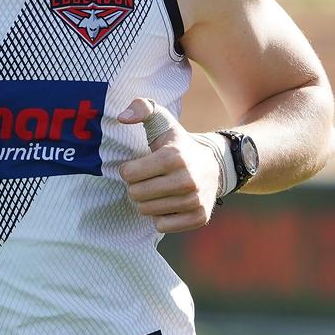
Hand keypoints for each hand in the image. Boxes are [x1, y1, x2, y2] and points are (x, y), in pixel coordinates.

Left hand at [117, 97, 220, 232]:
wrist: (213, 164)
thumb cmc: (178, 143)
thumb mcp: (161, 120)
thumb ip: (141, 108)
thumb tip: (122, 117)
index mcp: (174, 156)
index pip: (129, 174)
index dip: (127, 170)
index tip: (137, 166)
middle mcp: (186, 179)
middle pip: (136, 194)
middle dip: (134, 187)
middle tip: (145, 180)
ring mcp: (195, 200)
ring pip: (147, 211)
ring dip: (146, 202)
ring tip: (156, 190)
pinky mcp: (200, 217)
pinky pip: (162, 226)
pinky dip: (160, 217)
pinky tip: (167, 203)